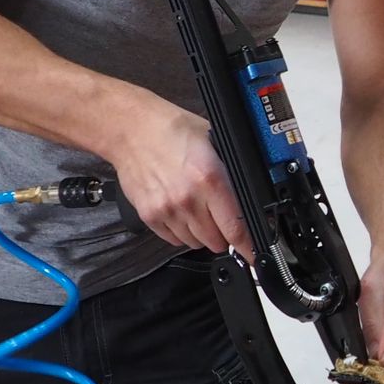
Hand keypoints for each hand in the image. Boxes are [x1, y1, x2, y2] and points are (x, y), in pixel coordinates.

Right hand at [107, 100, 253, 262]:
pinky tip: (181, 214)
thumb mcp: (214, 142)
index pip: (235, 227)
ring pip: (195, 243)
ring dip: (202, 235)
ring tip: (198, 213)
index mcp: (209, 179)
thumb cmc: (171, 130)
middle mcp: (188, 199)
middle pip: (216, 241)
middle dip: (224, 236)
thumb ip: (229, 172)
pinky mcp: (149, 215)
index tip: (252, 254)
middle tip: (222, 222)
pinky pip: (173, 240)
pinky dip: (181, 233)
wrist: (131, 129)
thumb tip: (247, 198)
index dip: (246, 245)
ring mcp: (167, 210)